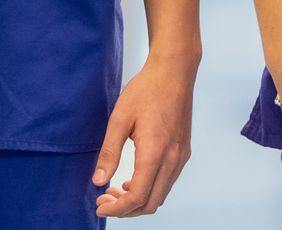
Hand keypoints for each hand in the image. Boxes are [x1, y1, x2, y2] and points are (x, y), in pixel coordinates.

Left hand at [93, 52, 197, 216]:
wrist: (174, 72)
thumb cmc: (146, 90)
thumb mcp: (119, 119)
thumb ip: (109, 153)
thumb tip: (98, 181)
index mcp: (155, 153)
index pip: (137, 197)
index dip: (116, 208)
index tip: (99, 206)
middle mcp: (172, 160)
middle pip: (151, 203)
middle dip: (126, 209)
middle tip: (104, 199)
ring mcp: (181, 157)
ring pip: (161, 195)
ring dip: (139, 200)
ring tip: (116, 191)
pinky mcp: (183, 152)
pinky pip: (167, 182)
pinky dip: (150, 189)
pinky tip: (133, 179)